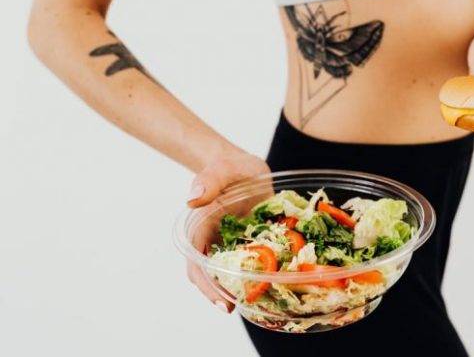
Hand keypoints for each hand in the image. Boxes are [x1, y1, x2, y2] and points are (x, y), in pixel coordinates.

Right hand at [185, 151, 270, 312]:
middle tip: (242, 310)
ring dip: (243, 291)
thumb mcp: (224, 167)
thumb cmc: (232, 167)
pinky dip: (261, 278)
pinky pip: (255, 267)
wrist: (248, 169)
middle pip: (211, 277)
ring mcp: (233, 247)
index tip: (222, 302)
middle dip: (223, 296)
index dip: (207, 285)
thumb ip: (209, 179)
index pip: (197, 264)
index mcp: (201, 229)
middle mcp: (214, 243)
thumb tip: (193, 198)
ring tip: (261, 305)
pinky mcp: (252, 247)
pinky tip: (276, 286)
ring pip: (232, 276)